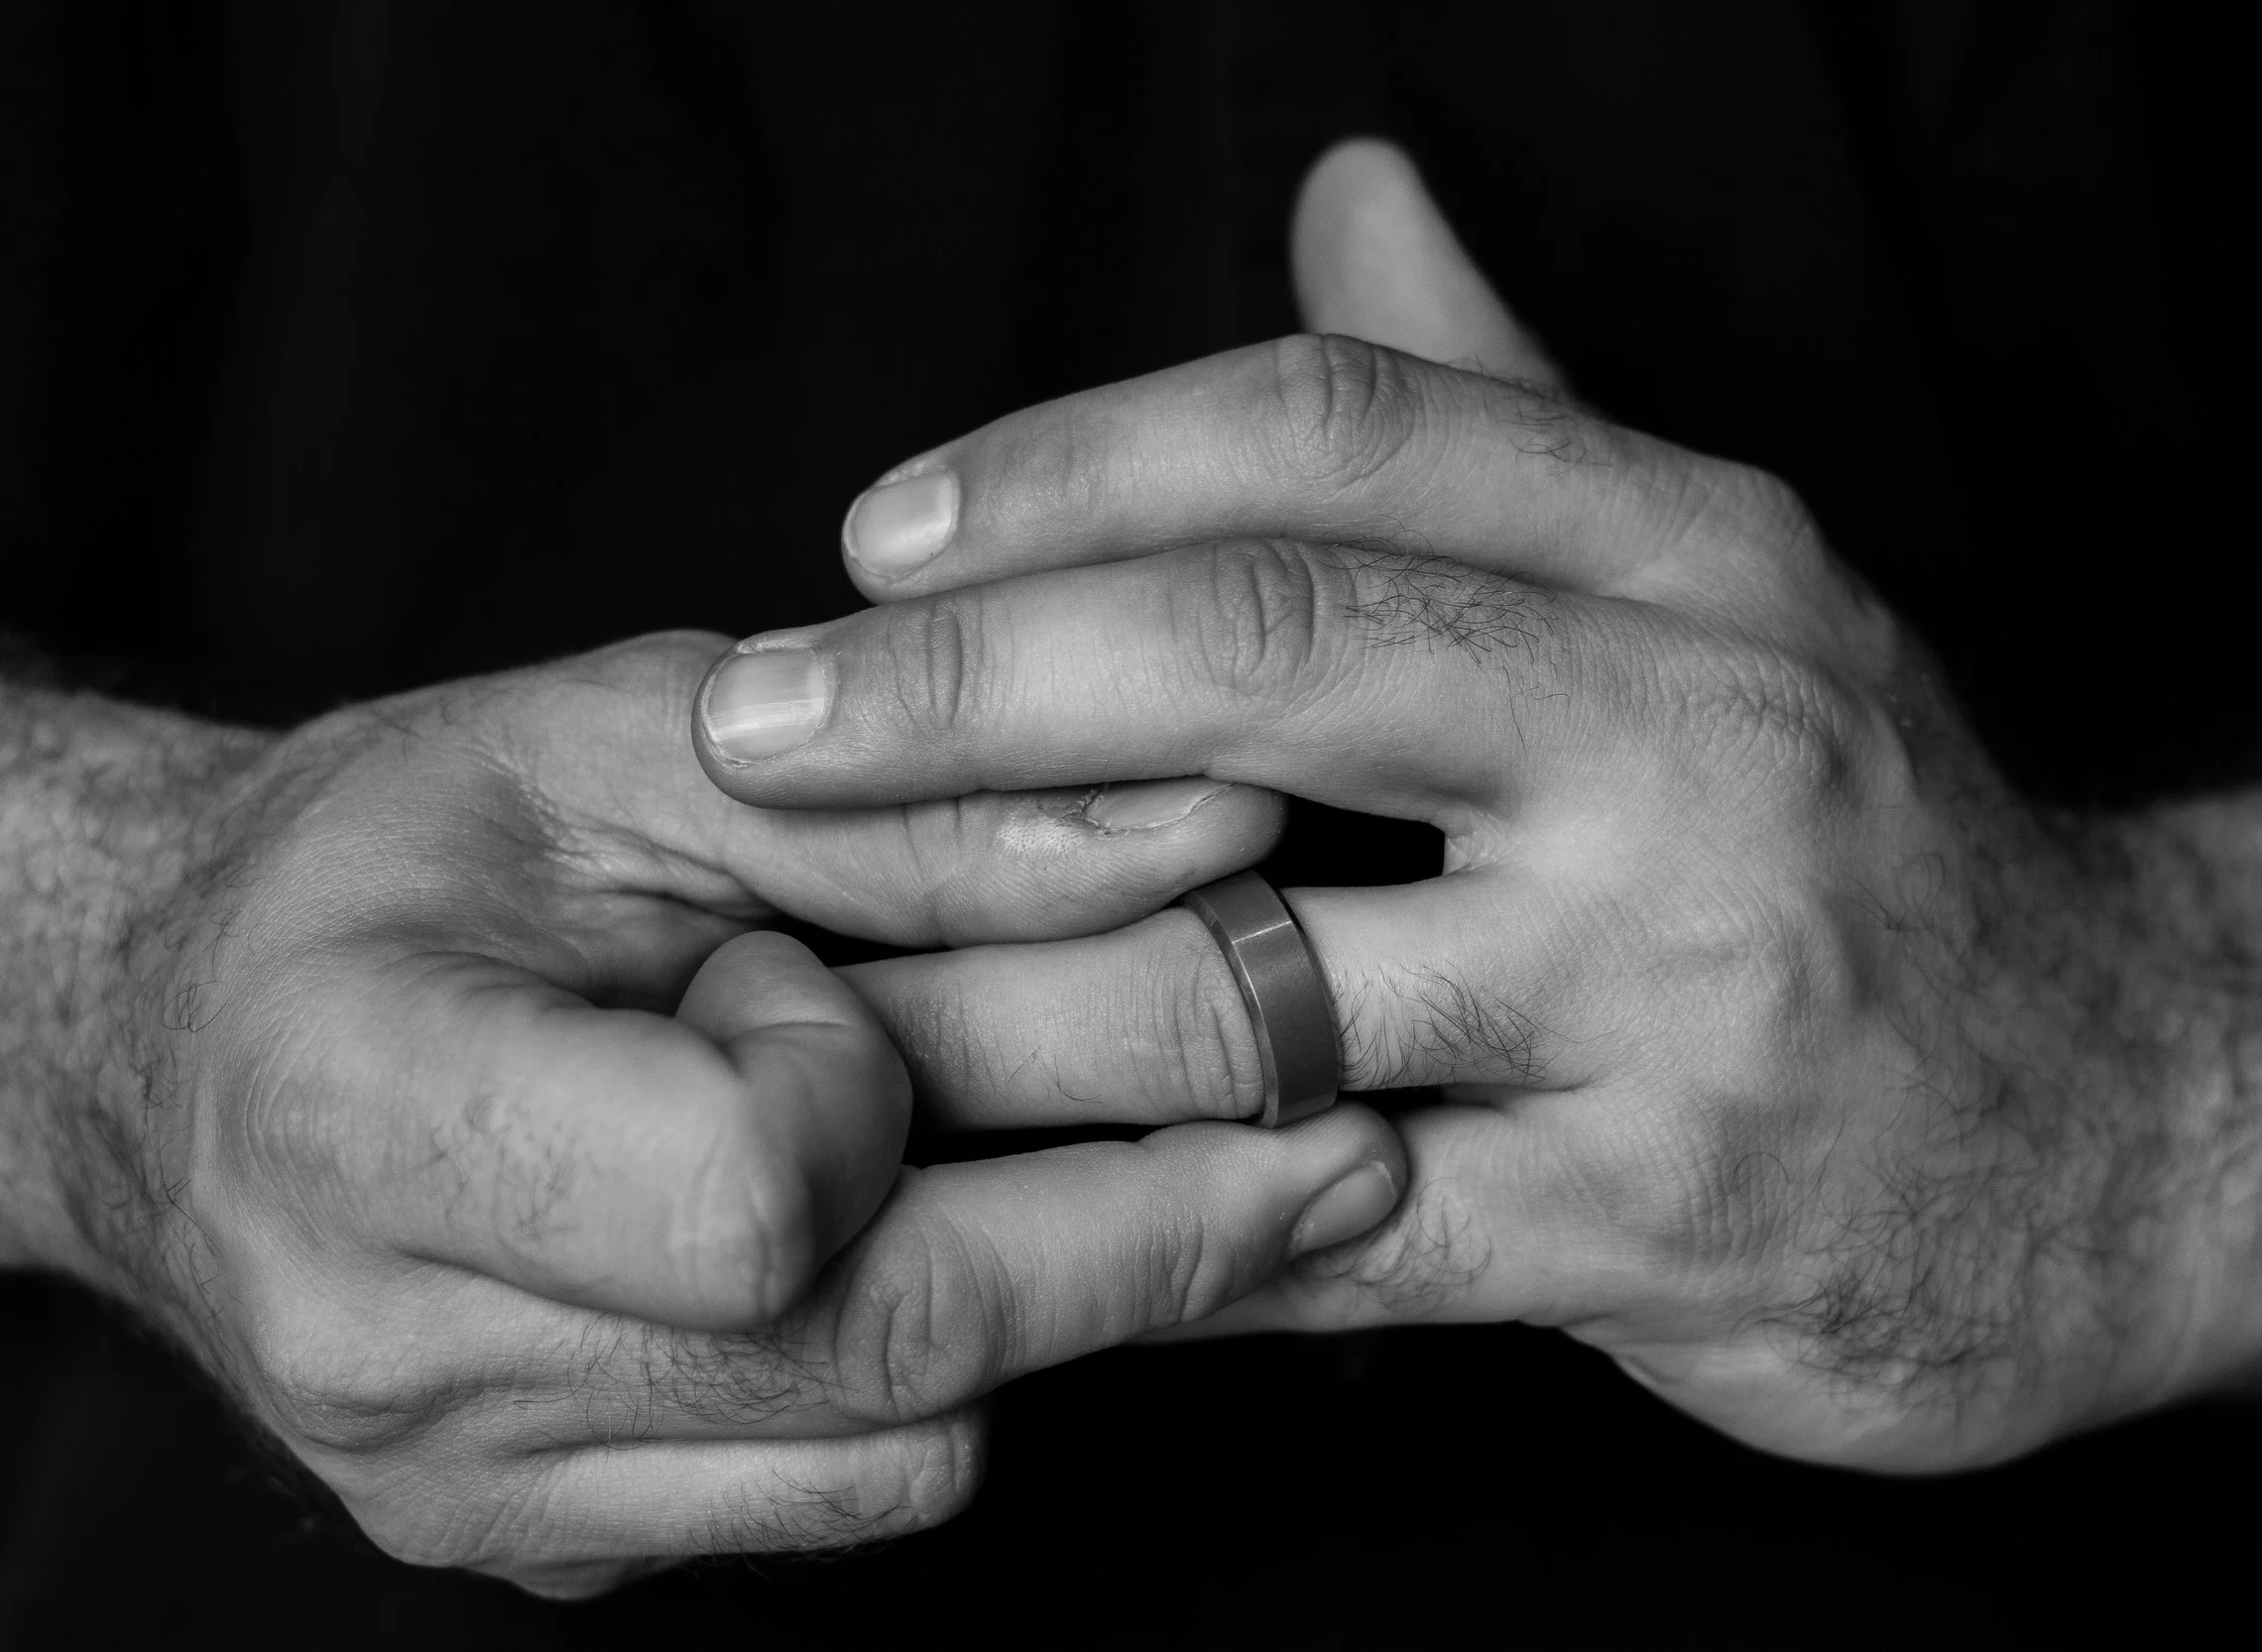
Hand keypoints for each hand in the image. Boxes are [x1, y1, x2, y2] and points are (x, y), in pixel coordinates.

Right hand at [36, 633, 1401, 1595]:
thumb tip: (1213, 824)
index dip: (870, 1085)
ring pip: (902, 1450)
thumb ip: (910, 803)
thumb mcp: (628, 749)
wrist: (199, 1041)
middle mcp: (402, 1352)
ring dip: (1080, 1309)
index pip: (754, 1195)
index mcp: (366, 1109)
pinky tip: (990, 1246)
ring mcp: (475, 1485)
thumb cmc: (401, 855)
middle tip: (1342, 1132)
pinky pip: (844, 1500)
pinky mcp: (549, 1546)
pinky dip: (960, 1378)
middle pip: (882, 1352)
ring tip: (1190, 1173)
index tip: (849, 985)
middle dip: (1157, 1232)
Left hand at [690, 144, 2261, 1469]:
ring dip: (995, 997)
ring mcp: (1687, 985)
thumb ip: (1510, 405)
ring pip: (1257, 975)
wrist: (2128, 1120)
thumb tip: (1345, 186)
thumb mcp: (1720, 588)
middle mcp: (1703, 737)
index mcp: (1697, 554)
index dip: (1073, 466)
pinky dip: (1138, 1230)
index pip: (1343, 432)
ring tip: (806, 998)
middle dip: (970, 691)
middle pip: (1274, 656)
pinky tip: (996, 1215)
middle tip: (761, 728)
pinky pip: (1325, 1229)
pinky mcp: (1664, 1220)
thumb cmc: (1850, 832)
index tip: (873, 537)